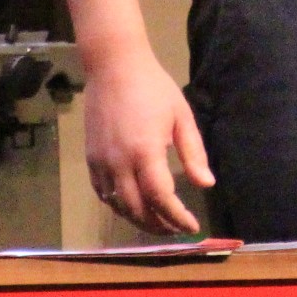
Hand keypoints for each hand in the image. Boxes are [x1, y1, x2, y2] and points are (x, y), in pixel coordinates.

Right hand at [81, 39, 214, 235]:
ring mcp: (101, 162)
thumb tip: (207, 184)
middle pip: (138, 209)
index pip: (162, 198)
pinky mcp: (90, 159)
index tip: (192, 227)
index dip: (177, 217)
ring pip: (118, 205)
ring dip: (138, 220)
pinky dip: (118, 206)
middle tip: (175, 229)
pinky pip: (103, 193)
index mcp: (146, 152)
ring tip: (157, 223)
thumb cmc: (153, 88)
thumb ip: (193, 153)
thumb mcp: (181, 116)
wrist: (113, 66)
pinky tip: (132, 206)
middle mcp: (120, 162)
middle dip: (158, 225)